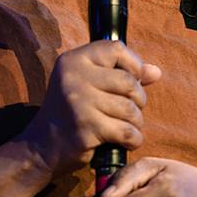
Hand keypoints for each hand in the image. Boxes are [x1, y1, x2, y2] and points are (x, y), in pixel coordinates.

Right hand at [19, 40, 161, 178]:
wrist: (41, 148)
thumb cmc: (70, 113)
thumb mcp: (89, 85)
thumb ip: (122, 75)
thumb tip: (156, 71)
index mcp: (74, 60)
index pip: (116, 48)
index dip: (133, 64)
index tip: (132, 81)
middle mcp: (74, 76)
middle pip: (128, 82)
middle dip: (138, 100)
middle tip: (129, 111)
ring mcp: (79, 101)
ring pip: (130, 109)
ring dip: (136, 122)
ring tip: (126, 127)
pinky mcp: (87, 127)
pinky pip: (127, 131)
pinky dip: (133, 139)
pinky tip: (126, 141)